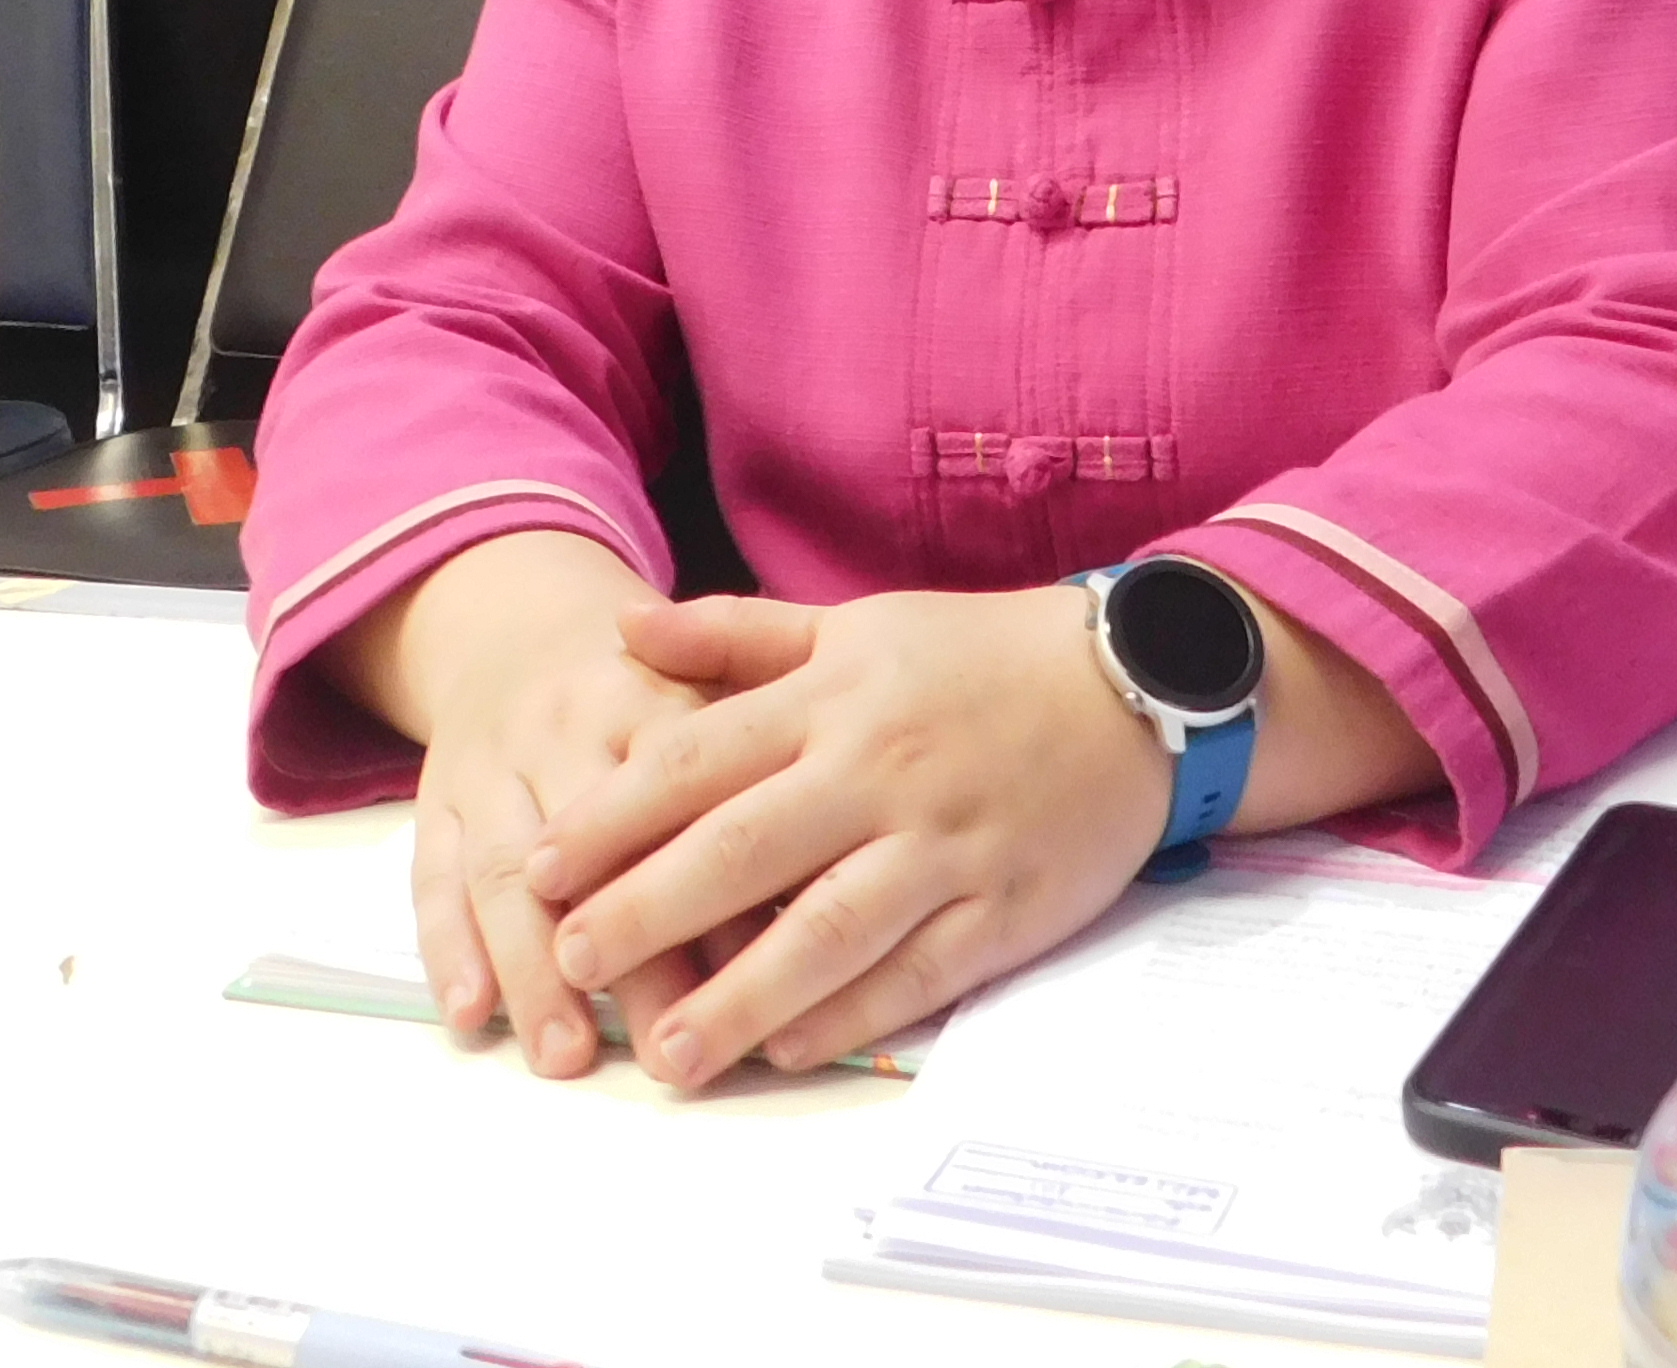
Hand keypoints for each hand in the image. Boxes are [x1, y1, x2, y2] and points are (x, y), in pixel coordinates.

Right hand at [339, 531, 713, 1080]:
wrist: (517, 620)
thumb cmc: (646, 683)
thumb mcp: (712, 683)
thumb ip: (761, 765)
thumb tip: (830, 876)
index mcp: (645, 696)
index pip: (682, 794)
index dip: (718, 884)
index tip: (758, 976)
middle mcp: (561, 731)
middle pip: (594, 848)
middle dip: (628, 953)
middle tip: (666, 1050)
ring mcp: (491, 769)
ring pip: (506, 874)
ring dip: (532, 972)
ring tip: (566, 1057)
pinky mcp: (438, 805)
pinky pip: (434, 878)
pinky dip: (449, 950)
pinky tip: (472, 1015)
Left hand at [525, 585, 1169, 1087]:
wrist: (1136, 689)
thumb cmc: (976, 657)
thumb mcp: (855, 623)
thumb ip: (736, 635)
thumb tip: (622, 629)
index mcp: (835, 697)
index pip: (698, 757)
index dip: (612, 817)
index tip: (539, 867)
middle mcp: (881, 770)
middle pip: (745, 849)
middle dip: (648, 911)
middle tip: (569, 962)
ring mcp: (945, 845)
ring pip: (827, 929)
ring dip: (740, 996)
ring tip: (668, 1052)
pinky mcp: (1003, 909)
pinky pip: (916, 972)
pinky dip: (849, 1013)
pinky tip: (786, 1047)